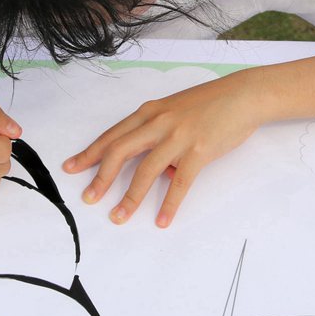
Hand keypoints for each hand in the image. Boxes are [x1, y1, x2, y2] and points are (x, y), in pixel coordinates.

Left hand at [63, 73, 262, 227]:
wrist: (243, 95)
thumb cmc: (210, 104)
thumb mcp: (175, 112)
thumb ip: (159, 136)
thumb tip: (158, 171)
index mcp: (149, 112)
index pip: (112, 135)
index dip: (90, 153)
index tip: (71, 168)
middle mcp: (158, 122)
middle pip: (119, 152)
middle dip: (100, 177)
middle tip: (88, 198)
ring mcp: (178, 137)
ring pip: (145, 171)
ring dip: (130, 197)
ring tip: (119, 217)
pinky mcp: (199, 151)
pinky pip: (180, 182)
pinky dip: (169, 203)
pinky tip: (162, 220)